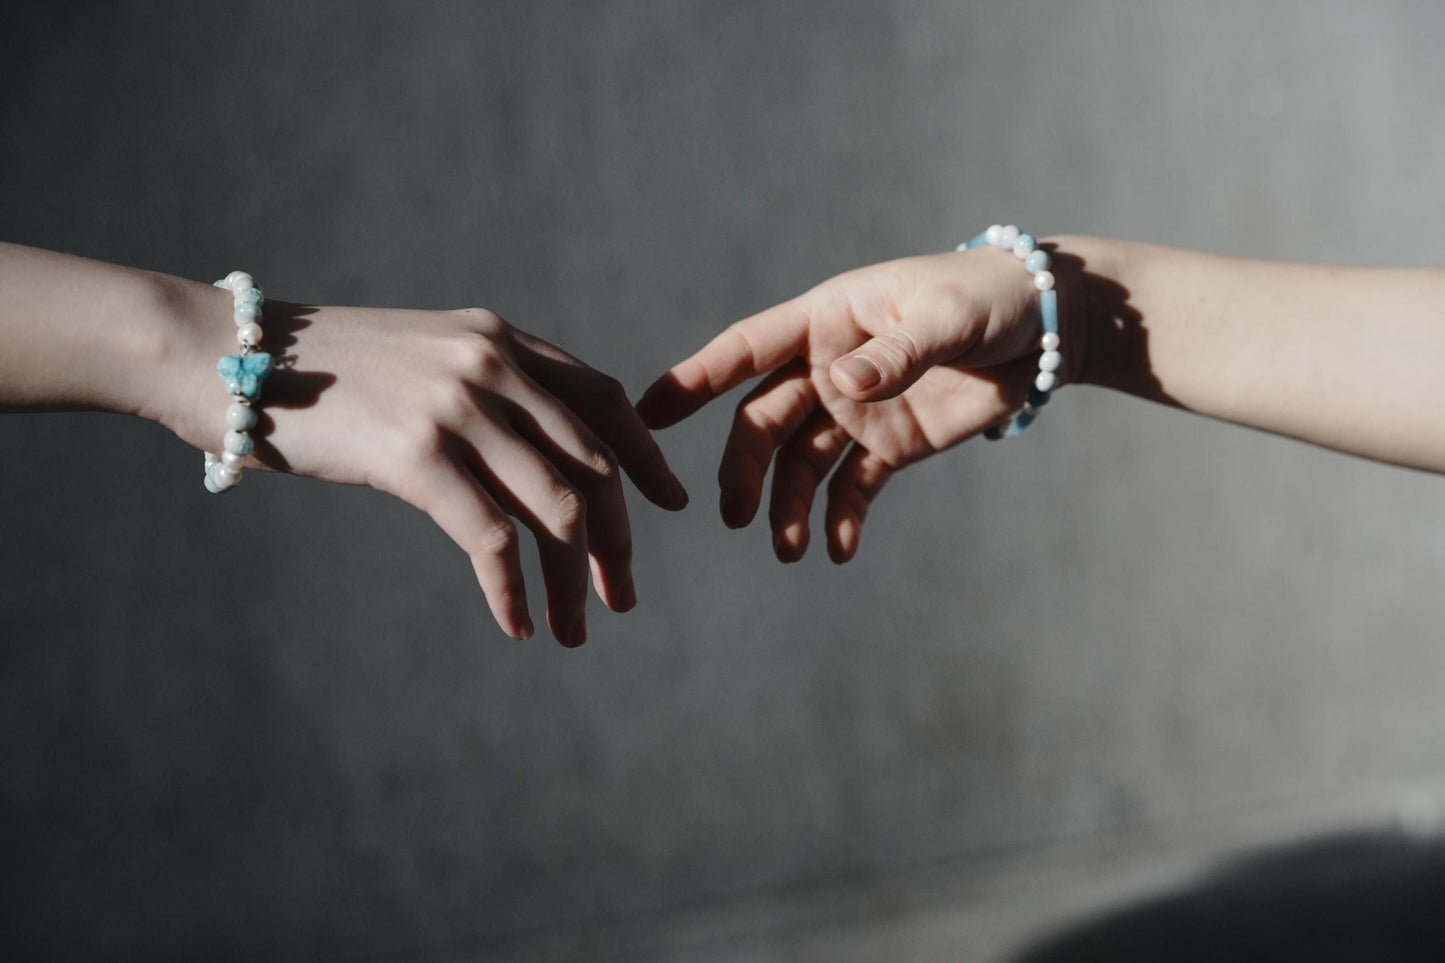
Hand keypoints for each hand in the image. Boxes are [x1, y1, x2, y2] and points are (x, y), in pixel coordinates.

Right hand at [168, 298, 688, 645]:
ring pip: (556, 509)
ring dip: (574, 581)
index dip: (646, 457)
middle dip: (617, 541)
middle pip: (593, 465)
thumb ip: (491, 391)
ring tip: (574, 630)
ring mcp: (459, 406)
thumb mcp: (429, 360)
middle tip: (621, 597)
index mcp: (504, 340)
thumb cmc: (330, 373)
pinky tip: (516, 623)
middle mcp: (494, 365)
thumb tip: (545, 464)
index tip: (671, 504)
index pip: (606, 400)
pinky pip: (493, 538)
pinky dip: (513, 591)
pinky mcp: (417, 453)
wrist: (237, 358)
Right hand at [638, 246, 1076, 562]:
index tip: (647, 412)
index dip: (696, 379)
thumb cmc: (988, 298)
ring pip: (799, 464)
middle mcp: (827, 367)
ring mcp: (854, 410)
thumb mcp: (945, 318)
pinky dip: (841, 521)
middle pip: (765, 421)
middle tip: (737, 515)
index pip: (747, 349)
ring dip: (788, 507)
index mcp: (827, 320)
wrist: (1047, 328)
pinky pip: (851, 489)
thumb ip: (896, 353)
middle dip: (745, 468)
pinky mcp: (888, 446)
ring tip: (788, 551)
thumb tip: (842, 383)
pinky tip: (839, 550)